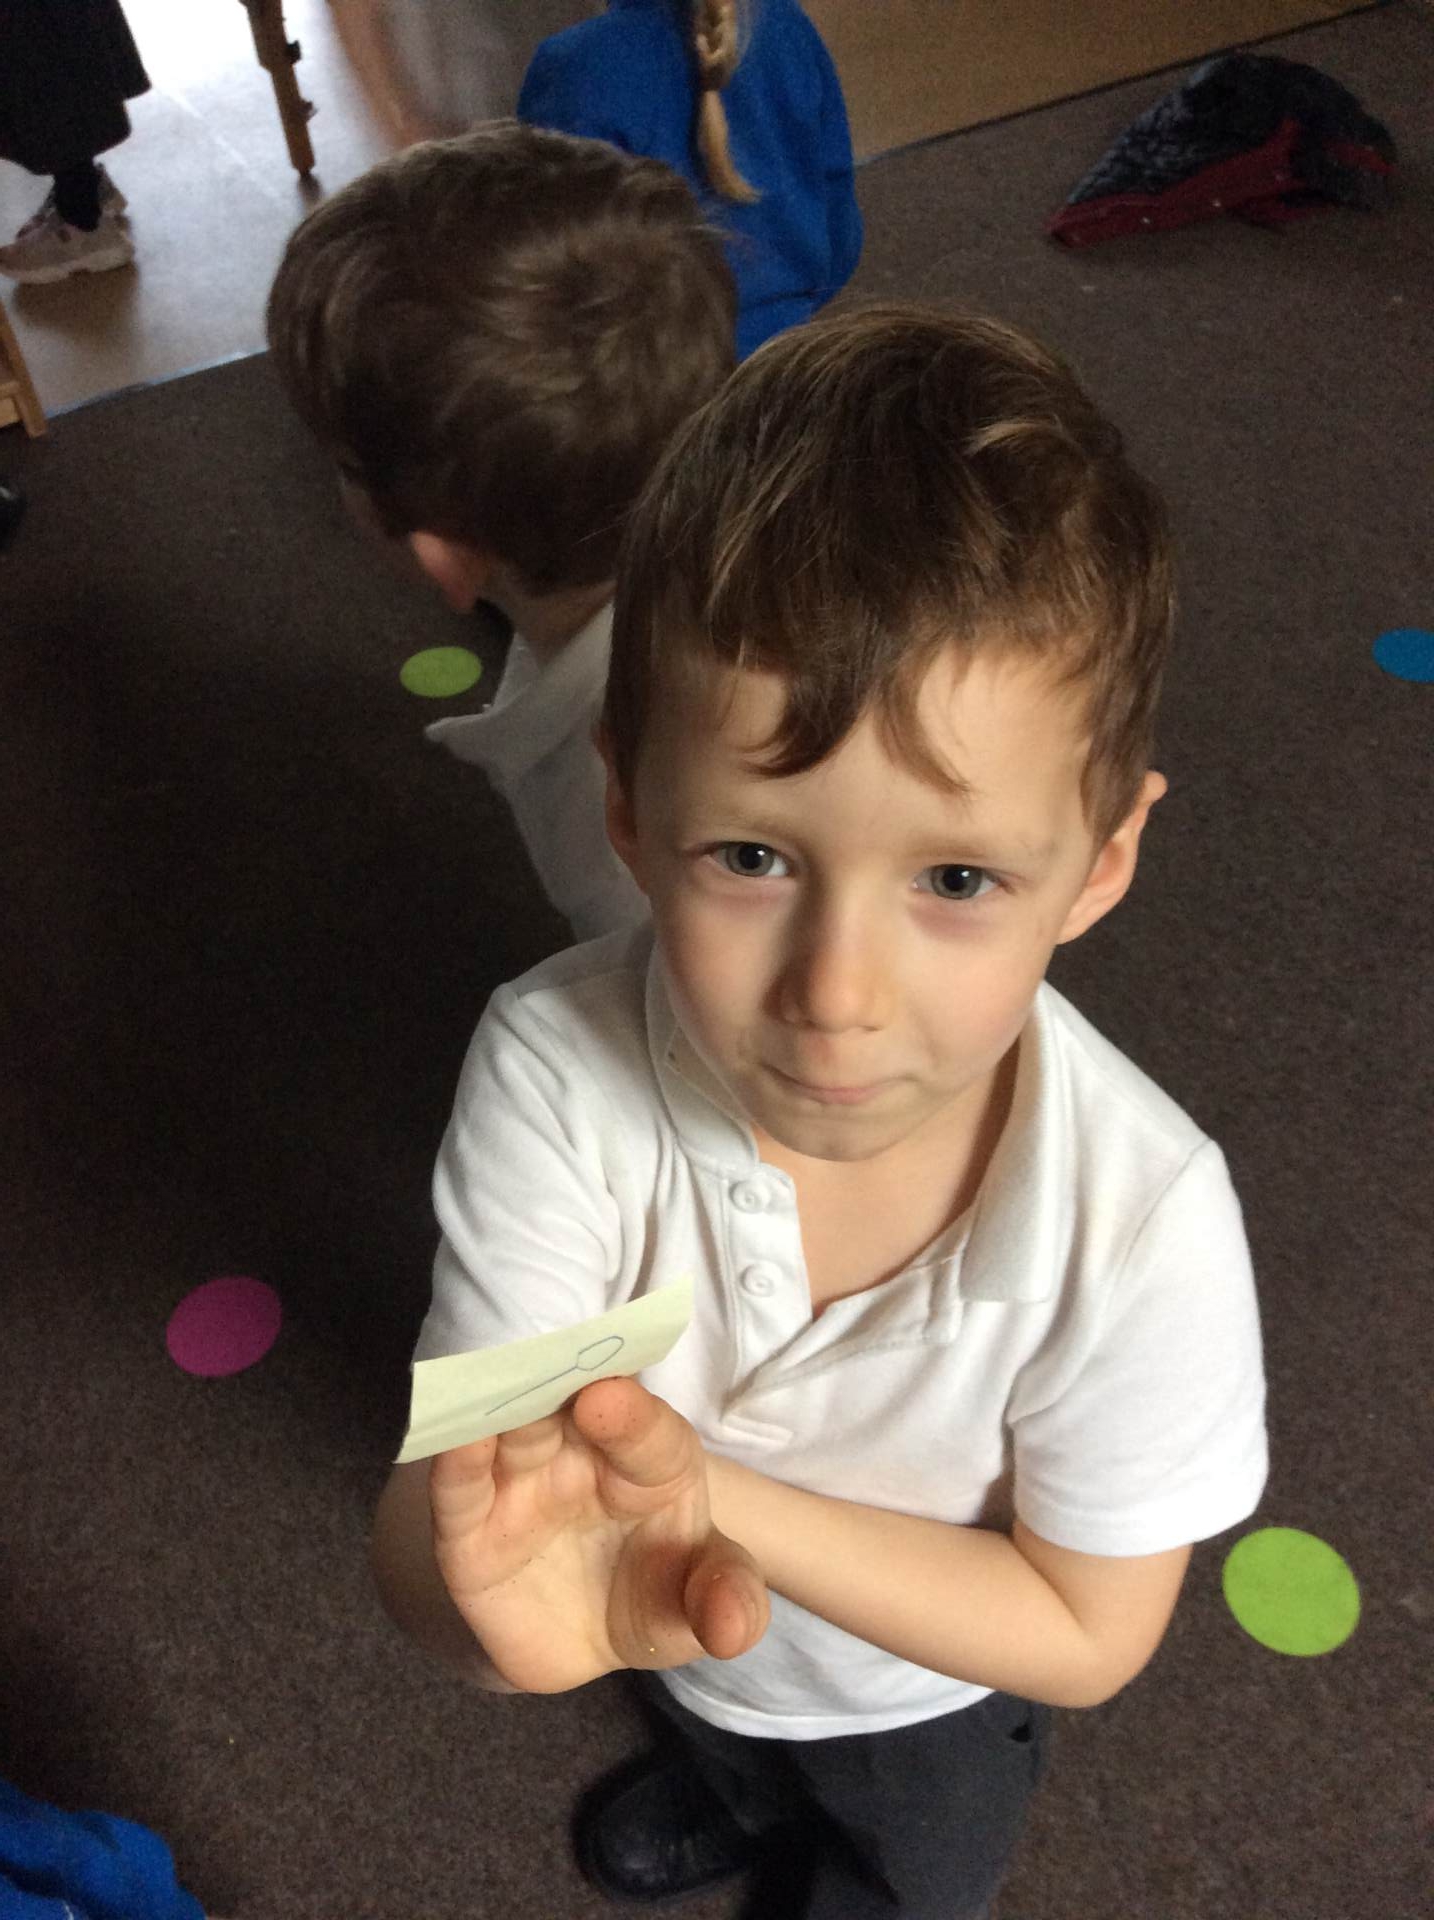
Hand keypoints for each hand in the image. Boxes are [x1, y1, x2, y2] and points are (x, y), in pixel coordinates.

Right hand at [428, 1375, 768, 1692]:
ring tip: (487, 1386)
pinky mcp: (470, 1527)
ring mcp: (523, 1483)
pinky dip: (453, 1459)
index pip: (648, 1432)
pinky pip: (459, 1488)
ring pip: (508, 1432)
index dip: (629, 1414)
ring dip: (498, 1407)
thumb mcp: (699, 1606)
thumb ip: (726, 1602)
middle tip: (542, 1365)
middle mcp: (584, 1453)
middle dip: (556, 1383)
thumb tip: (730, 1627)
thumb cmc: (657, 1596)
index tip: (605, 1398)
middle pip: (568, 1407)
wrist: (582, 1640)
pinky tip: (449, 1435)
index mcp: (653, 1459)